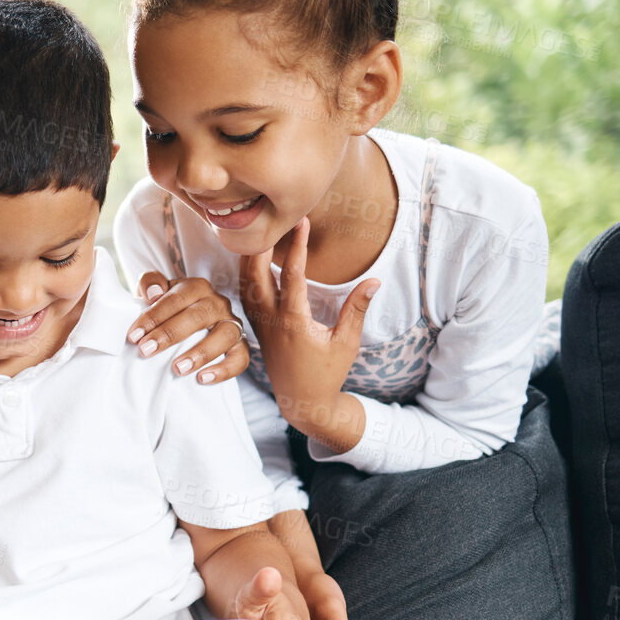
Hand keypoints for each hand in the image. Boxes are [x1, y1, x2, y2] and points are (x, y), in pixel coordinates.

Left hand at [127, 272, 250, 384]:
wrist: (192, 321)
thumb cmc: (170, 308)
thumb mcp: (157, 292)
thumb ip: (150, 284)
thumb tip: (152, 293)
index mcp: (196, 288)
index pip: (176, 299)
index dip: (154, 316)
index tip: (134, 336)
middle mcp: (217, 303)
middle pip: (198, 316)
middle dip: (170, 334)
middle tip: (146, 350)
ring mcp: (232, 324)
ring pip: (225, 335)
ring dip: (201, 353)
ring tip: (178, 369)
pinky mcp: (240, 346)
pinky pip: (240, 358)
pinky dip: (224, 370)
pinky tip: (203, 379)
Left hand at [238, 218, 376, 445]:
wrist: (302, 402)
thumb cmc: (327, 373)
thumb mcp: (347, 343)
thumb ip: (356, 310)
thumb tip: (374, 281)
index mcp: (293, 322)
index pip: (292, 275)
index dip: (297, 246)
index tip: (302, 222)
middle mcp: (270, 320)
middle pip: (256, 274)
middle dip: (263, 244)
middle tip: (272, 217)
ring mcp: (259, 325)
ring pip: (245, 284)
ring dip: (250, 257)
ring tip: (259, 231)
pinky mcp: (256, 329)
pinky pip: (245, 296)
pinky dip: (246, 275)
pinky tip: (251, 260)